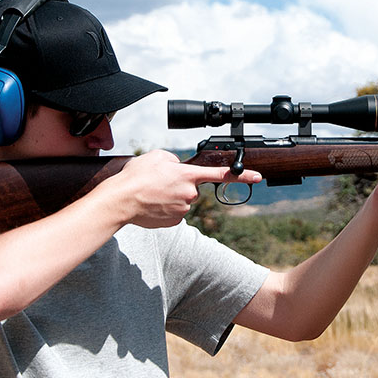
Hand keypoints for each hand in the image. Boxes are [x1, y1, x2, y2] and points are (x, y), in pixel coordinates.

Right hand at [114, 149, 261, 227]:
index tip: (258, 176)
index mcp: (188, 175)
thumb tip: (178, 167)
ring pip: (182, 200)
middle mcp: (190, 193)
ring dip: (170, 196)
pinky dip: (165, 208)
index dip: (242, 175)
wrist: (120, 201)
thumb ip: (174, 159)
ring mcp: (183, 209)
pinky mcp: (174, 221)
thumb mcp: (156, 156)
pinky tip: (152, 205)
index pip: (221, 174)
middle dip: (180, 184)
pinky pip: (174, 211)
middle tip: (159, 183)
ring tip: (152, 193)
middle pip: (192, 187)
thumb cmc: (136, 177)